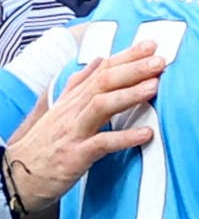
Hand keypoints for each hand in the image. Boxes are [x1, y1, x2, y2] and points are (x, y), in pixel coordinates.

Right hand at [5, 39, 167, 211]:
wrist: (19, 173)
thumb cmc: (48, 142)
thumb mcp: (63, 109)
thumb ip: (81, 84)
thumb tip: (99, 60)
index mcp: (73, 98)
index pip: (101, 70)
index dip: (126, 57)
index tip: (151, 45)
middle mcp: (73, 110)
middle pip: (103, 82)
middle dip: (132, 69)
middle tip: (160, 60)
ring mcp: (74, 131)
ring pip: (100, 106)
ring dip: (128, 95)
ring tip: (154, 87)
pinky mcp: (75, 154)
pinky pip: (101, 143)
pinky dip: (124, 138)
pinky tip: (146, 134)